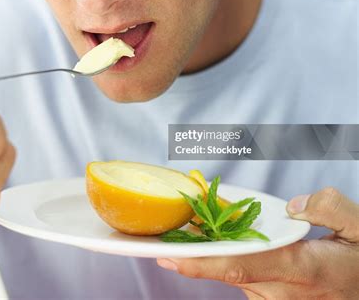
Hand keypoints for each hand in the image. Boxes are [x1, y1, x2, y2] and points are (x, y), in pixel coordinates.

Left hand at [157, 187, 358, 298]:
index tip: (167, 256)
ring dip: (206, 247)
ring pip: (230, 270)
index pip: (242, 267)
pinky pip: (240, 271)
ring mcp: (276, 296)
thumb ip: (330, 208)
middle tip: (163, 224)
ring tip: (184, 220)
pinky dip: (223, 250)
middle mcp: (282, 290)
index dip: (202, 264)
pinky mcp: (272, 294)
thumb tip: (293, 204)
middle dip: (192, 247)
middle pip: (225, 268)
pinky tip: (213, 229)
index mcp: (303, 270)